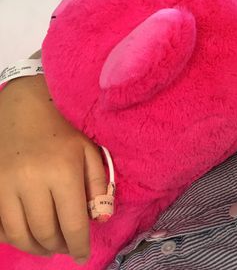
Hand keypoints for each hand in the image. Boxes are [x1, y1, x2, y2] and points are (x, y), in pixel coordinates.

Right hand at [0, 75, 106, 262]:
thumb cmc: (64, 131)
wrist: (25, 108)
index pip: (72, 223)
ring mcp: (5, 185)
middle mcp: (31, 182)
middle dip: (58, 247)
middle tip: (66, 247)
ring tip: (49, 245)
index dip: (79, 245)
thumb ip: (99, 187)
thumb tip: (100, 221)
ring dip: (35, 247)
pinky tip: (27, 234)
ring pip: (19, 234)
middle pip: (45, 232)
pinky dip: (13, 237)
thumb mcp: (90, 153)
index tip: (82, 256)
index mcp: (63, 173)